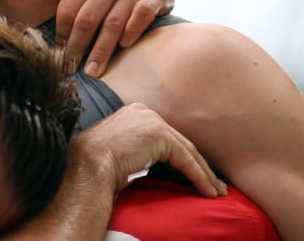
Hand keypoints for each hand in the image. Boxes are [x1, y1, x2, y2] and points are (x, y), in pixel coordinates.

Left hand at [56, 0, 173, 75]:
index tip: (58, 55)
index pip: (68, 9)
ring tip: (93, 70)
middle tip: (70, 68)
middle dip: (77, 47)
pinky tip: (124, 46)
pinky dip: (132, 31)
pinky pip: (142, 15)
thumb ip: (75, 6)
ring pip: (113, 22)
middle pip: (88, 18)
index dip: (61, 35)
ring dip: (101, 50)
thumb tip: (56, 44)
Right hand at [72, 103, 224, 197]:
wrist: (88, 162)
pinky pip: (186, 160)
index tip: (194, 173)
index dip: (183, 156)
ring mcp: (153, 121)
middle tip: (213, 183)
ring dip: (204, 174)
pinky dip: (199, 177)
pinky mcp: (160, 136)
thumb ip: (137, 148)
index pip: (167, 136)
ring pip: (187, 151)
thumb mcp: (119, 148)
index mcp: (135, 112)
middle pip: (179, 142)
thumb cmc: (96, 162)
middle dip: (199, 165)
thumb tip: (148, 162)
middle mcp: (146, 112)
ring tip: (216, 191)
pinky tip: (207, 191)